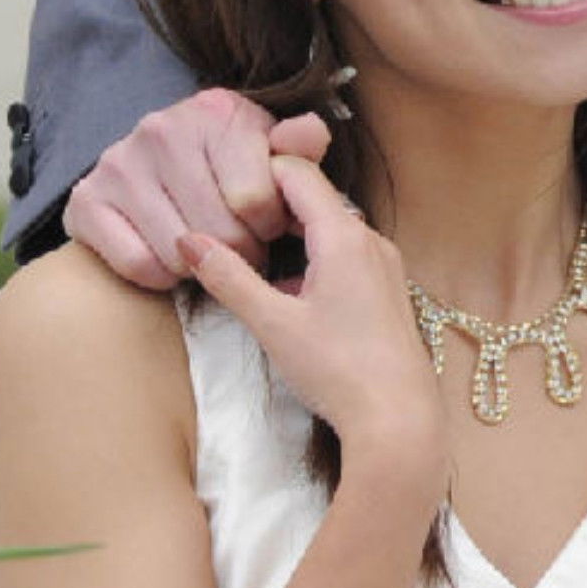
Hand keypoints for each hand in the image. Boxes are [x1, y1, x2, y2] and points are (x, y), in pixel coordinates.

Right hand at [63, 86, 333, 290]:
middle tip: (244, 245)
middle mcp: (161, 130)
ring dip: (204, 264)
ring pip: (180, 253)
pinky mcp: (85, 202)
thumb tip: (311, 133)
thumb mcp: (269, 145)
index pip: (256, 199)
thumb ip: (299, 144)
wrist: (156, 159)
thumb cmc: (229, 157)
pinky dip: (163, 275)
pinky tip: (174, 255)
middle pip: (220, 232)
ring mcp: (117, 164)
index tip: (268, 221)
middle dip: (243, 250)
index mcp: (216, 110)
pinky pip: (139, 266)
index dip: (271, 224)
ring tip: (211, 247)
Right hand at [182, 157, 448, 486]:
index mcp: (343, 235)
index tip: (222, 178)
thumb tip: (188, 240)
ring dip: (291, 233)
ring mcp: (383, 265)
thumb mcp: (272, 323)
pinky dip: (313, 257)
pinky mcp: (387, 290)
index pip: (298, 172)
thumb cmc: (336, 369)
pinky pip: (345, 254)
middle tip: (226, 214)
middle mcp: (370, 239)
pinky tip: (287, 290)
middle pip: (314, 198)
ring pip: (330, 228)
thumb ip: (229, 278)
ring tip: (249, 249)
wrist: (398, 418)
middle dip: (270, 203)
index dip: (258, 169)